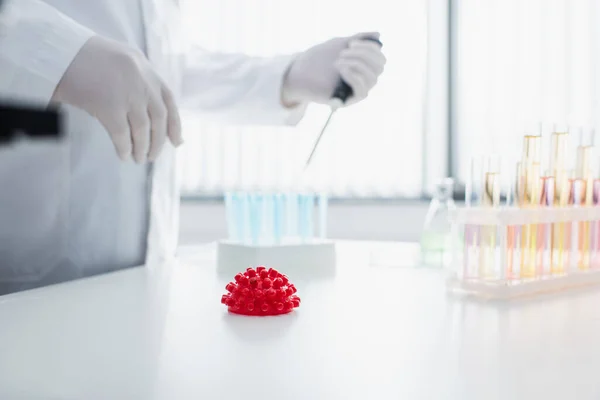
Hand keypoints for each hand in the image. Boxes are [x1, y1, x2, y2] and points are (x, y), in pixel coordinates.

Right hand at [52, 35, 182, 162]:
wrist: (58, 51)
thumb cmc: (85, 58)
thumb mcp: (122, 60)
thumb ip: (139, 79)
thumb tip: (151, 110)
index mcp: (146, 68)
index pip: (169, 101)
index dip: (175, 124)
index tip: (177, 142)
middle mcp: (142, 81)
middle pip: (159, 118)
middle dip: (159, 141)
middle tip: (153, 156)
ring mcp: (127, 94)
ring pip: (143, 129)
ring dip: (143, 148)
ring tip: (139, 159)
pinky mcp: (109, 106)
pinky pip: (122, 134)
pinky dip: (125, 148)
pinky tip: (124, 156)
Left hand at [281, 32, 385, 107]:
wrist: (299, 72)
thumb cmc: (318, 59)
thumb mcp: (340, 44)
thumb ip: (359, 39)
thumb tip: (378, 34)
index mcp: (364, 66)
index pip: (380, 59)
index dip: (370, 48)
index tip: (350, 42)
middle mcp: (363, 80)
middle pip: (379, 68)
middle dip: (364, 55)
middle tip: (343, 52)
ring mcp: (356, 91)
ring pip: (373, 79)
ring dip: (357, 65)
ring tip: (338, 61)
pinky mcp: (347, 100)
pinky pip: (362, 91)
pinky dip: (354, 76)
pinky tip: (341, 69)